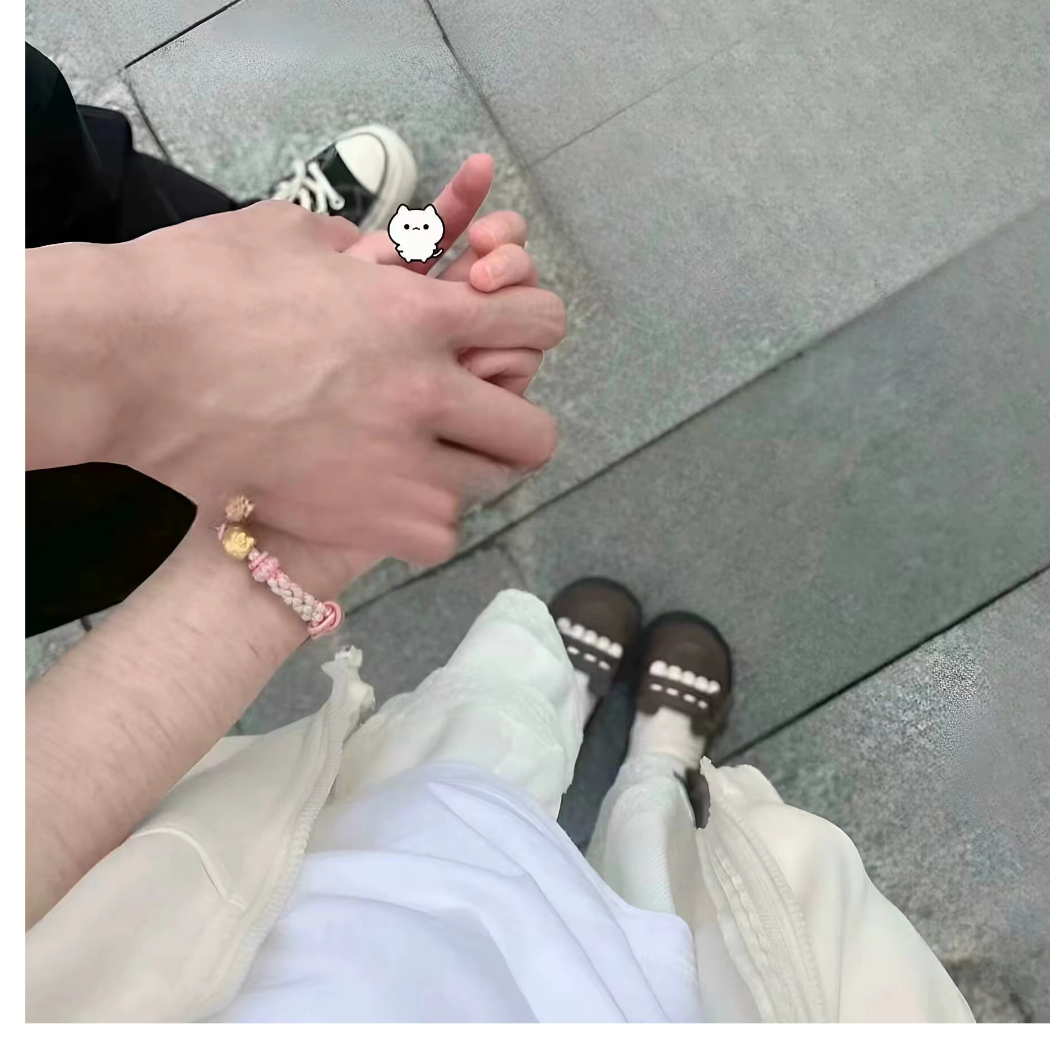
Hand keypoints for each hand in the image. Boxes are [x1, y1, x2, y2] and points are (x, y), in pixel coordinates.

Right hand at [101, 188, 563, 574]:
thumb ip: (364, 254)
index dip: (530, 325)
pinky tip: (386, 500)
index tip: (507, 335)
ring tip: (419, 458)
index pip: (537, 322)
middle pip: (532, 432)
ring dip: (463, 471)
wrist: (133, 365)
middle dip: (509, 422)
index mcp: (419, 314)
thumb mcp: (293, 236)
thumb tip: (388, 263)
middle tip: (470, 418)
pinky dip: (420, 523)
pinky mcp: (365, 520)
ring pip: (487, 488)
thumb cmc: (202, 285)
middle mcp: (428, 393)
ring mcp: (401, 464)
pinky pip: (439, 537)